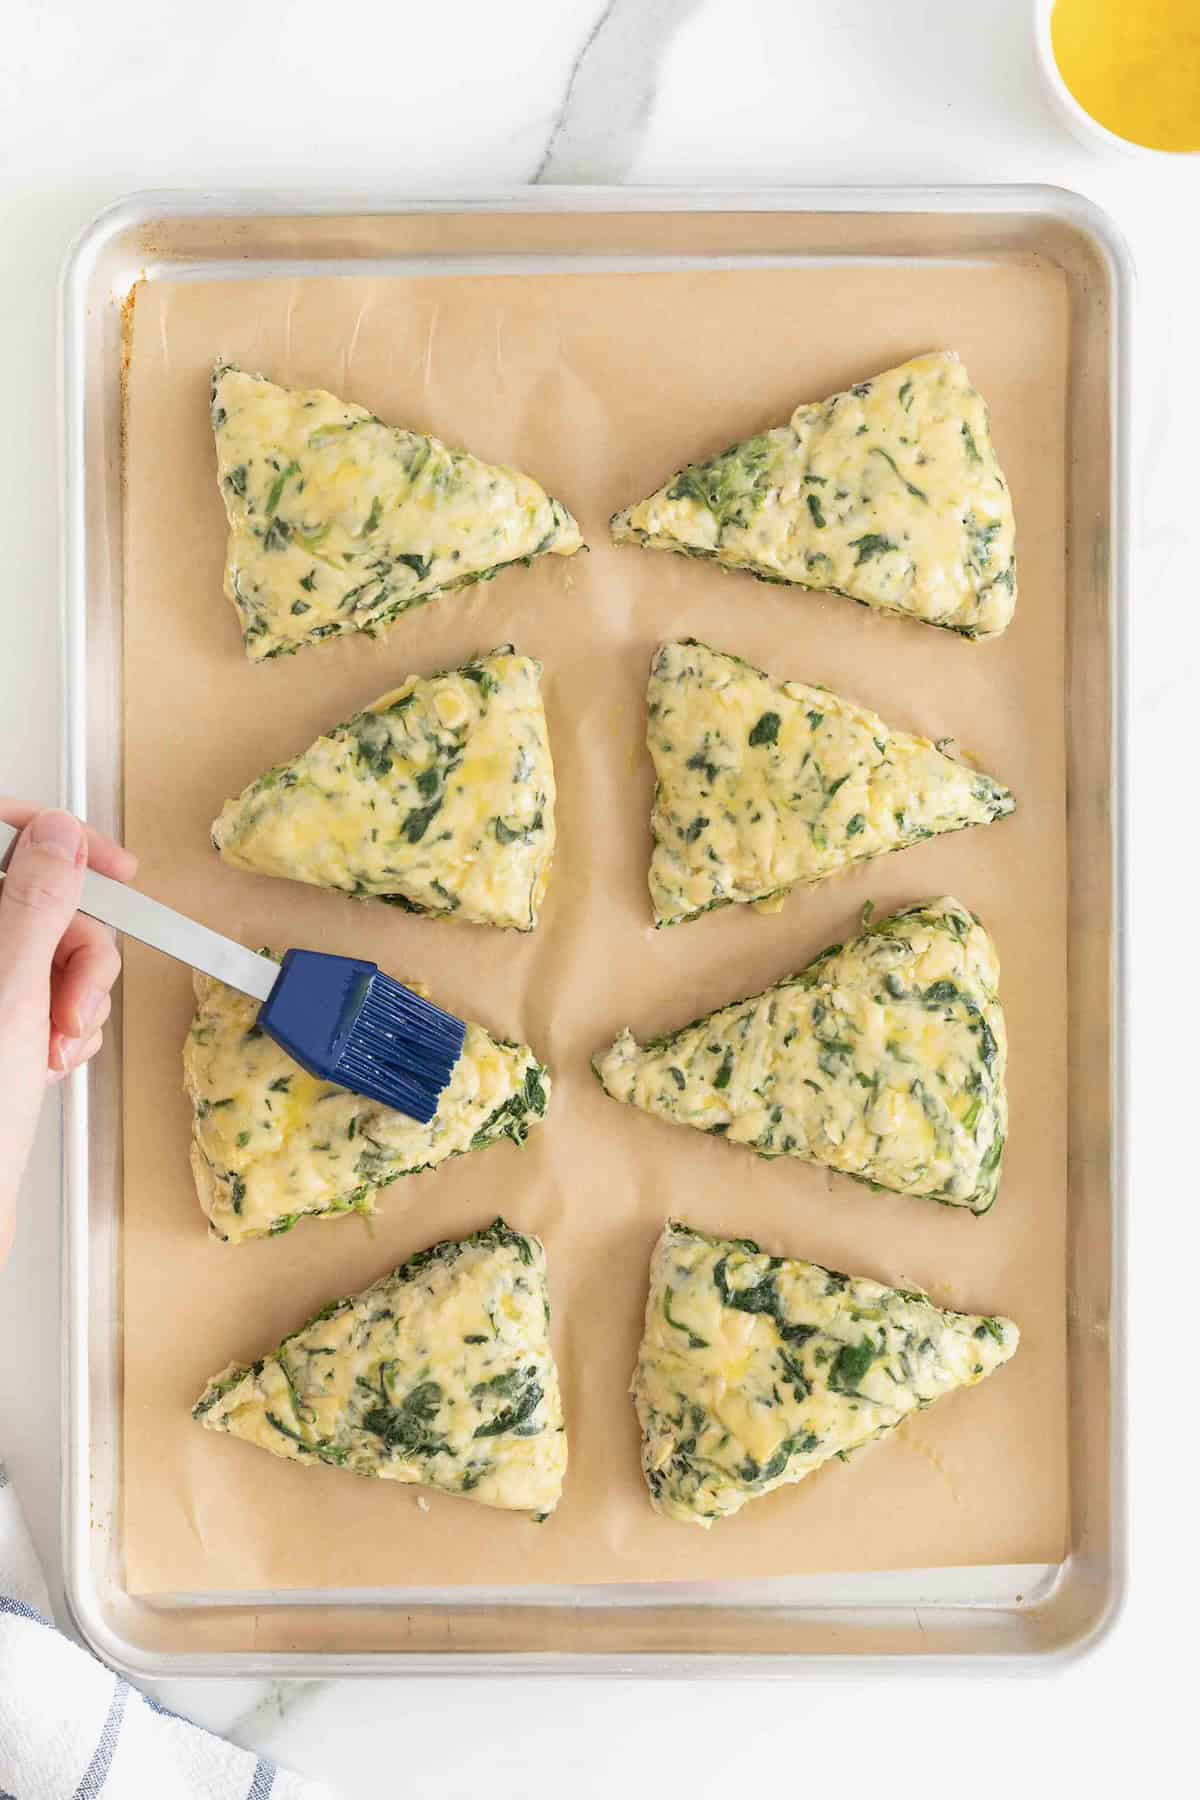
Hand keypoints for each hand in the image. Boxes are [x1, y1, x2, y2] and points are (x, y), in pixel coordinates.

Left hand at [0, 803, 135, 1266]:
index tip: (111, 868)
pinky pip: (51, 993)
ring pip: (53, 951)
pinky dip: (68, 1024)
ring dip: (76, 997)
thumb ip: (36, 899)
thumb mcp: (9, 990)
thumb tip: (58, 836)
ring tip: (56, 1046)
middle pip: (39, 900)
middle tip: (71, 1002)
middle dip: (77, 952)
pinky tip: (51, 1060)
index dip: (58, 841)